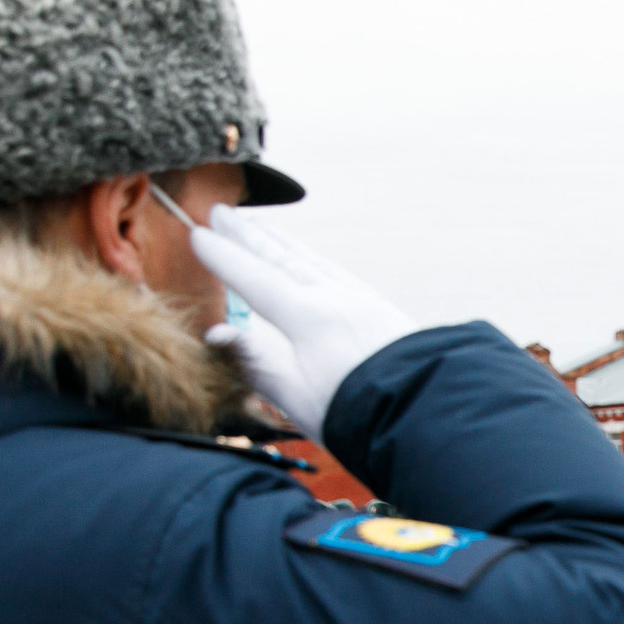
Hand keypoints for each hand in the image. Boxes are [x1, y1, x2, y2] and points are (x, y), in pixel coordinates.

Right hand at [188, 206, 416, 435]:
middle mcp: (334, 298)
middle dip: (249, 236)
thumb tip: (213, 334)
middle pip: (282, 259)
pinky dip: (314, 260)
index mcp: (307, 316)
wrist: (426, 412)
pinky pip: (337, 272)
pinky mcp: (381, 311)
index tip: (197, 234)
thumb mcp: (294, 395)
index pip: (254, 278)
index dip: (223, 257)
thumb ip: (253, 362)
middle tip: (222, 211)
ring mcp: (361, 300)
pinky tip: (313, 262)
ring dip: (282, 243)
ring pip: (312, 261)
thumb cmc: (356, 412)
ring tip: (261, 228)